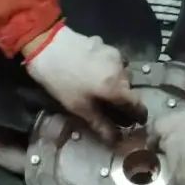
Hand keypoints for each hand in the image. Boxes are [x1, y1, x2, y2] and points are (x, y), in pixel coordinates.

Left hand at [24, 25, 146, 139]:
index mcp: (117, 87)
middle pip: (129, 88)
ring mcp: (114, 53)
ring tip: (98, 86)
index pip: (138, 104)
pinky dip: (107, 68)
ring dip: (115, 81)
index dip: (138, 115)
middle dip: (122, 98)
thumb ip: (99, 123)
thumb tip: (114, 140)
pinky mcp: (105, 44)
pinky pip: (112, 60)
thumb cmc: (61, 81)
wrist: (46, 45)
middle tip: (107, 105)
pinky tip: (92, 70)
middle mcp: (121, 69)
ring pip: (121, 73)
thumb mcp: (78, 106)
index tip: (135, 121)